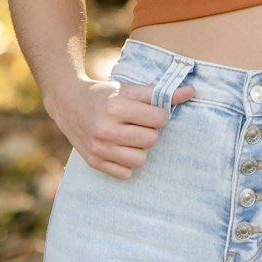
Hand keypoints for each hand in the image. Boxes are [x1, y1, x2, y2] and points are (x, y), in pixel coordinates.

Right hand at [54, 78, 196, 178]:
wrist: (69, 103)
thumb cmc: (105, 94)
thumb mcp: (130, 88)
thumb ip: (161, 93)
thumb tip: (192, 92)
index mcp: (115, 107)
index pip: (158, 119)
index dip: (159, 115)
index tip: (151, 112)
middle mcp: (105, 129)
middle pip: (151, 140)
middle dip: (150, 131)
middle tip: (139, 124)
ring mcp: (98, 148)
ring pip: (140, 159)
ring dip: (140, 148)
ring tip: (131, 137)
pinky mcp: (93, 162)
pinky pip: (125, 173)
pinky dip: (127, 163)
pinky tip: (121, 148)